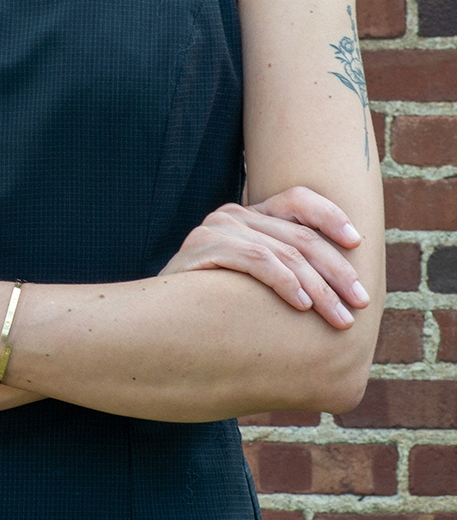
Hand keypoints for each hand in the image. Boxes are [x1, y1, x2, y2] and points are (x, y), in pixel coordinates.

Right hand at [157, 186, 368, 328]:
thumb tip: (343, 285)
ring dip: (320, 288)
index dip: (330, 216)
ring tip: (340, 317)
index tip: (357, 243)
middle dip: (337, 270)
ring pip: (285, 253)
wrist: (159, 320)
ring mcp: (217, 228)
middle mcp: (234, 215)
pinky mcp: (205, 248)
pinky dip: (285, 282)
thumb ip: (285, 270)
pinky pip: (257, 260)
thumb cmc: (216, 306)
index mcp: (249, 215)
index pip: (297, 199)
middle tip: (361, 301)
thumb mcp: (254, 281)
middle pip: (300, 235)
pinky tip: (302, 306)